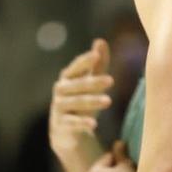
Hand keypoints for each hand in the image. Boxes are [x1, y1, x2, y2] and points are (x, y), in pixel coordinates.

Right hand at [47, 38, 113, 161]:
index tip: (96, 55)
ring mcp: (59, 106)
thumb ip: (97, 65)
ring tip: (108, 101)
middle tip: (111, 80)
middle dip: (94, 82)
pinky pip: (72, 122)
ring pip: (76, 102)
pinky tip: (94, 124)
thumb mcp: (89, 84)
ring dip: (91, 101)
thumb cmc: (80, 101)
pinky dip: (82, 123)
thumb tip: (101, 41)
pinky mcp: (61, 123)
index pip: (76, 67)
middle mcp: (60, 90)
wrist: (65, 129)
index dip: (85, 61)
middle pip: (78, 85)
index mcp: (67, 77)